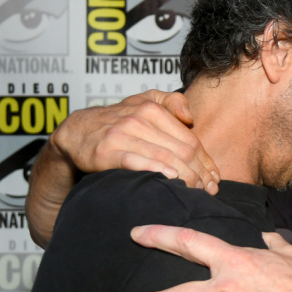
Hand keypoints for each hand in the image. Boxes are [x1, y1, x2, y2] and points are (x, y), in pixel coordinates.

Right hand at [50, 90, 219, 192]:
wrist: (77, 132)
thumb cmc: (117, 120)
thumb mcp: (143, 101)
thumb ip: (171, 101)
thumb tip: (191, 117)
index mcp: (153, 108)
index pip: (190, 139)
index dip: (206, 161)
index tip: (215, 178)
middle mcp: (139, 119)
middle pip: (182, 150)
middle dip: (200, 173)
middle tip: (209, 190)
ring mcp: (122, 134)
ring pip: (165, 157)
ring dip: (186, 177)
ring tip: (196, 191)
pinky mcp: (106, 151)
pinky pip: (137, 162)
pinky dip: (156, 170)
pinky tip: (170, 179)